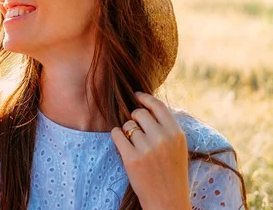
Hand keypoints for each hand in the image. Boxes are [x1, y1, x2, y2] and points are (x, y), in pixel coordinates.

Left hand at [111, 92, 190, 209]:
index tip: (136, 96)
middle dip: (134, 119)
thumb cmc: (171, 172)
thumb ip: (166, 126)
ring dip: (127, 131)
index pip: (158, 106)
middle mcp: (163, 138)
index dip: (145, 98)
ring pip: (127, 125)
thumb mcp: (178, 147)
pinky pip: (116, 134)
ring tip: (136, 146)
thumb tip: (147, 105)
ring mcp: (147, 148)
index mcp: (177, 134)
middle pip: (138, 113)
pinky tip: (123, 144)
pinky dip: (117, 136)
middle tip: (137, 131)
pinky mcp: (131, 158)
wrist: (167, 200)